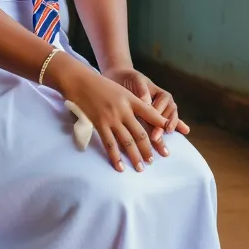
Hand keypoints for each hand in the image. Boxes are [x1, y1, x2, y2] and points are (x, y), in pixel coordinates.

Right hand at [47, 57, 173, 172]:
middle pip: (140, 133)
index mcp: (131, 100)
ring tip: (141, 167)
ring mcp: (112, 119)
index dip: (160, 124)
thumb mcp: (121, 91)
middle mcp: (124, 110)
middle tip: (154, 160)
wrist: (80, 82)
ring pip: (127, 142)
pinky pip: (110, 144)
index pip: (151, 114)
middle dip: (149, 148)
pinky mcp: (100, 125)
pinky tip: (120, 167)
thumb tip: (147, 114)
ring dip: (135, 156)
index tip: (168, 133)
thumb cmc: (101, 85)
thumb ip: (134, 103)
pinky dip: (116, 157)